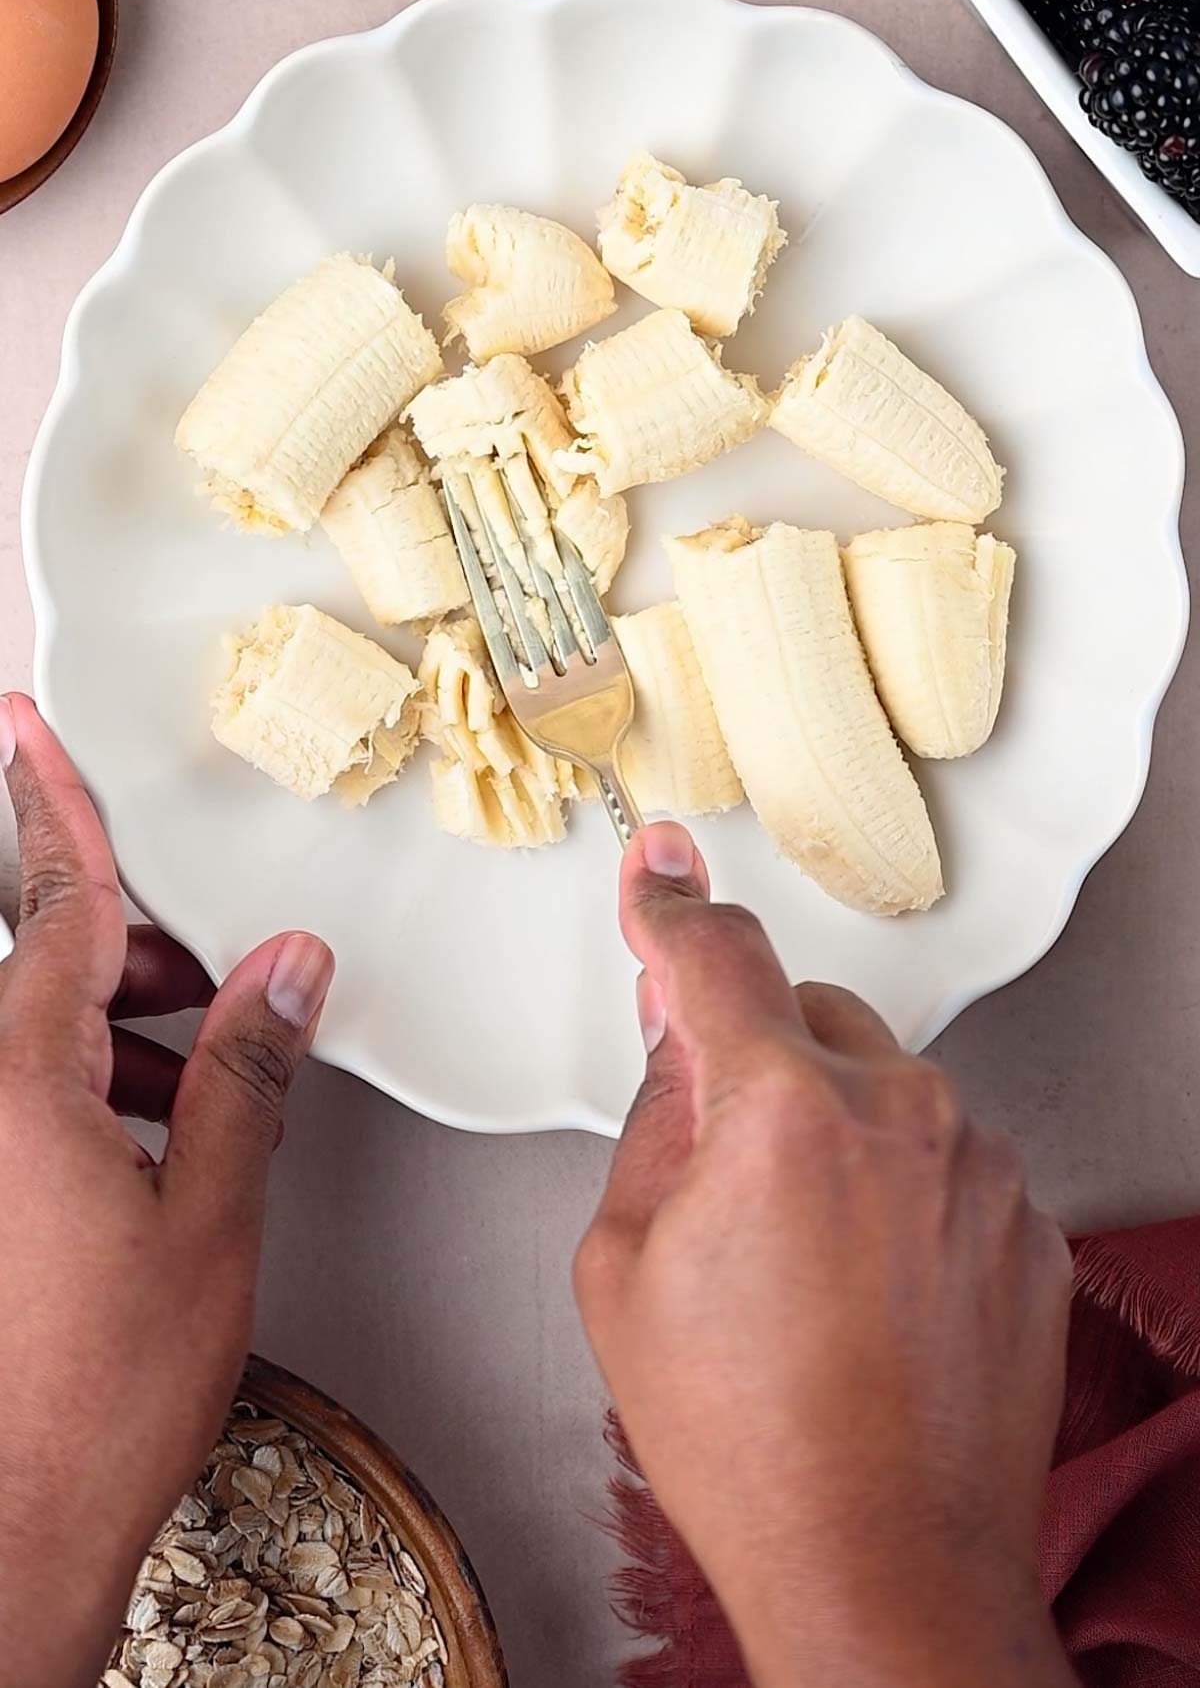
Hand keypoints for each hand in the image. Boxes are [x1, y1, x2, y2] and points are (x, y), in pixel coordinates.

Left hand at [0, 695, 333, 1687]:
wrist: (10, 1534)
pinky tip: (155, 1146)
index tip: (26, 723)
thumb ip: (246, 1071)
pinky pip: (21, 1098)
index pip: (57, 906)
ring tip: (197, 1089)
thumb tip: (285, 969)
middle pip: (50, 969)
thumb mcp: (210, 1214)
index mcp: (19, 1084)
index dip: (53, 802)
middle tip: (213, 984)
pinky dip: (88, 1093)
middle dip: (138, 958)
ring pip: (36, 1037)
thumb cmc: (97, 1394)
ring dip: (119, 1035)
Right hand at [575, 824, 1073, 1687]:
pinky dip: (905, 1195)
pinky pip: (949, 1162)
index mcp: (783, 1109)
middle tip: (724, 1177)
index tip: (662, 870)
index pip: (715, 956)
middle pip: (809, 1015)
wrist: (883, 1570)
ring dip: (839, 1131)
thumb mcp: (622, 1268)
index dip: (671, 905)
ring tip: (804, 1270)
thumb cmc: (749, 1442)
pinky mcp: (1028, 1228)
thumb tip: (682, 1043)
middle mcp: (900, 1113)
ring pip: (886, 1088)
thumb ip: (652, 1121)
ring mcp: (979, 1169)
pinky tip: (868, 1295)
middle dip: (759, 1062)